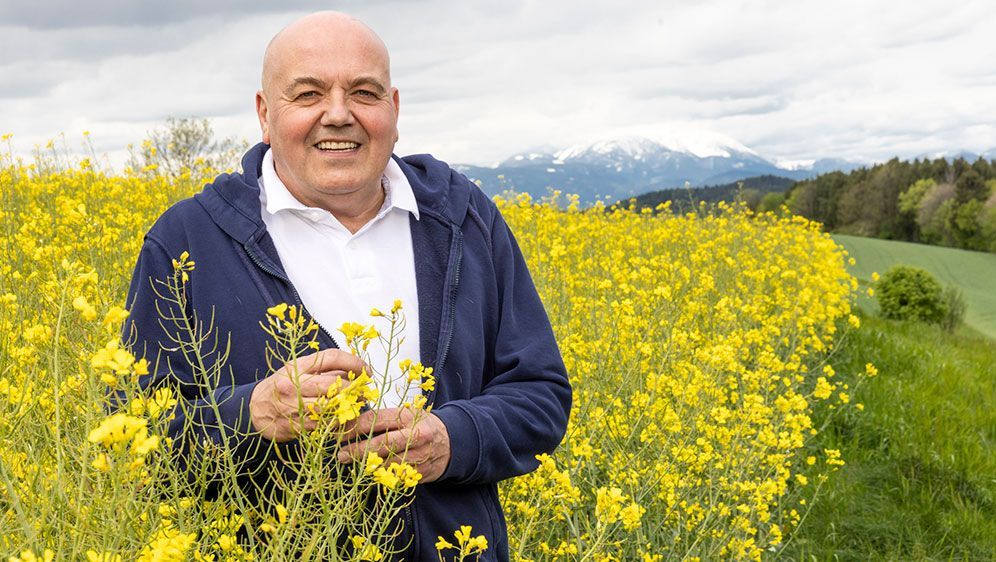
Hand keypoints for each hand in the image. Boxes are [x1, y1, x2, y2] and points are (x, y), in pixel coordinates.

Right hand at [250, 348, 366, 441]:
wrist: (255, 409)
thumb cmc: (283, 387)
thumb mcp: (298, 370)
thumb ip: (324, 369)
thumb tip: (356, 371)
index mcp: (296, 367)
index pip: (331, 357)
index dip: (353, 362)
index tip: (366, 369)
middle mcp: (293, 385)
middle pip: (333, 384)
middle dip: (354, 387)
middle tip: (364, 389)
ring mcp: (293, 407)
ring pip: (331, 407)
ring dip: (349, 406)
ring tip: (356, 403)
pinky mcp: (296, 426)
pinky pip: (324, 424)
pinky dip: (338, 421)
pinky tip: (344, 417)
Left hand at [338, 407, 450, 482]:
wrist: (452, 441)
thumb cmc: (421, 424)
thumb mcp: (406, 413)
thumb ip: (383, 419)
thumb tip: (348, 424)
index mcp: (407, 416)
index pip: (374, 420)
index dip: (353, 427)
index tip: (339, 433)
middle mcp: (414, 435)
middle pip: (380, 444)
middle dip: (357, 450)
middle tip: (341, 455)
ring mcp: (419, 455)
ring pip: (387, 464)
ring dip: (367, 466)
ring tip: (354, 465)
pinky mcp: (421, 472)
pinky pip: (396, 477)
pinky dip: (382, 476)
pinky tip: (372, 474)